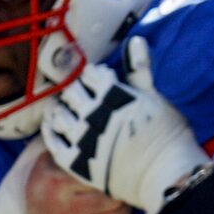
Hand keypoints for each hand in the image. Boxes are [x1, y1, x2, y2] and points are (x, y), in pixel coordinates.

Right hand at [22, 153, 131, 213]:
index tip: (122, 169)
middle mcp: (62, 209)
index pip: (103, 175)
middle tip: (124, 189)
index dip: (118, 171)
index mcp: (57, 183)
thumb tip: (94, 127)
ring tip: (121, 206)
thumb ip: (67, 148)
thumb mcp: (45, 164)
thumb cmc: (39, 189)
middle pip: (115, 199)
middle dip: (124, 194)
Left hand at [43, 35, 207, 213]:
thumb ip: (139, 70)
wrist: (162, 173)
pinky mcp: (74, 160)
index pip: (89, 75)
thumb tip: (135, 40)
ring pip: (58, 115)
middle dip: (73, 90)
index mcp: (113, 95)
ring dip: (57, 108)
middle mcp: (93, 115)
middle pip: (71, 93)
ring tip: (60, 107)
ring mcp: (82, 138)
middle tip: (74, 93)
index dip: (90, 75)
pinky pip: (52, 142)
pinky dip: (49, 130)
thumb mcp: (154, 96)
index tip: (92, 79)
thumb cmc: (164, 133)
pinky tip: (51, 124)